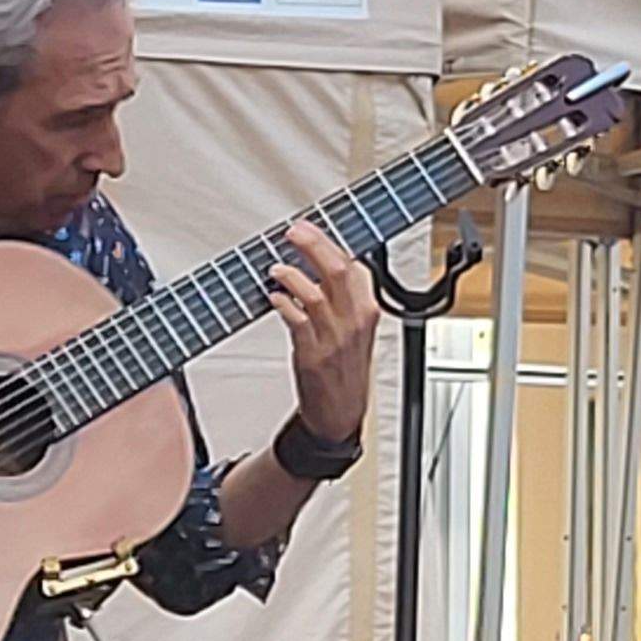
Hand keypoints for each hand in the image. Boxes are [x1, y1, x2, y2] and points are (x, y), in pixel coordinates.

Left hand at [268, 220, 379, 450]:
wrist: (340, 413)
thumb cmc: (344, 369)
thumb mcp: (354, 328)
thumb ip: (340, 296)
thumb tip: (315, 264)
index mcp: (366, 310)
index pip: (352, 264)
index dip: (327, 241)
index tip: (307, 227)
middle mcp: (353, 320)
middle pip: (337, 270)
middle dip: (312, 245)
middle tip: (293, 232)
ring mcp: (334, 337)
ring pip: (315, 293)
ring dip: (291, 276)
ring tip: (276, 269)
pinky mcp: (314, 353)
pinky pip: (297, 321)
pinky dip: (283, 304)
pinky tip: (274, 297)